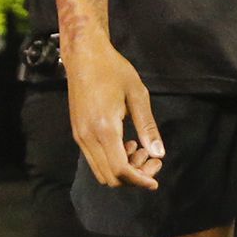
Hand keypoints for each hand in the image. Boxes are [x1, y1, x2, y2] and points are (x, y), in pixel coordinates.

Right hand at [65, 35, 161, 189]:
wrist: (84, 56)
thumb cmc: (114, 70)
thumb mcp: (137, 93)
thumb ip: (147, 126)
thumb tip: (158, 153)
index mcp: (105, 129)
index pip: (120, 170)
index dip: (139, 180)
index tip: (156, 180)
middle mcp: (88, 138)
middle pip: (110, 177)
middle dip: (134, 176)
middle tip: (152, 159)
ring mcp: (80, 137)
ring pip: (101, 172)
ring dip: (122, 170)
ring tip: (140, 149)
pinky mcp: (78, 133)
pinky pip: (94, 160)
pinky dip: (111, 161)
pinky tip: (126, 144)